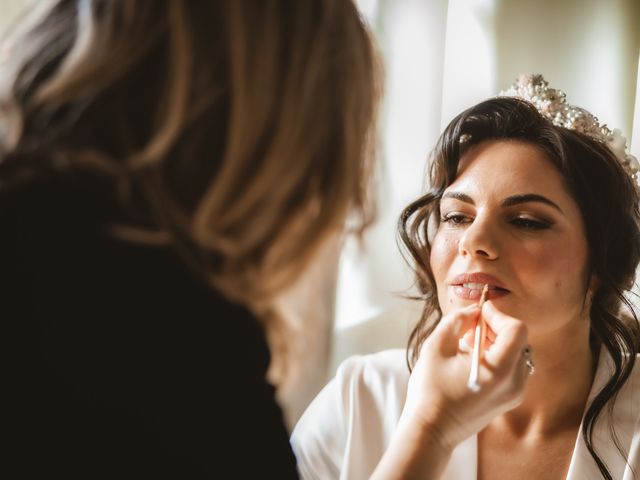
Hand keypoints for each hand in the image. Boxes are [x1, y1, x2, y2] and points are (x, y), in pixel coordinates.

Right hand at [399, 300, 529, 450]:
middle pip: (519, 340)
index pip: (516, 329)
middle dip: (496, 327)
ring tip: (469, 342)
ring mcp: (514, 394)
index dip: (497, 315)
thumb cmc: (430, 391)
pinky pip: (512, 368)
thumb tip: (472, 311)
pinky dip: (497, 356)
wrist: (431, 431)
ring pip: (517, 353)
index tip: (478, 311)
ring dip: (496, 341)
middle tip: (470, 325)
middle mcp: (514, 383)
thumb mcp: (436, 347)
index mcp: (500, 370)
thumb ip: (457, 322)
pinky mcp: (508, 400)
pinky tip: (473, 358)